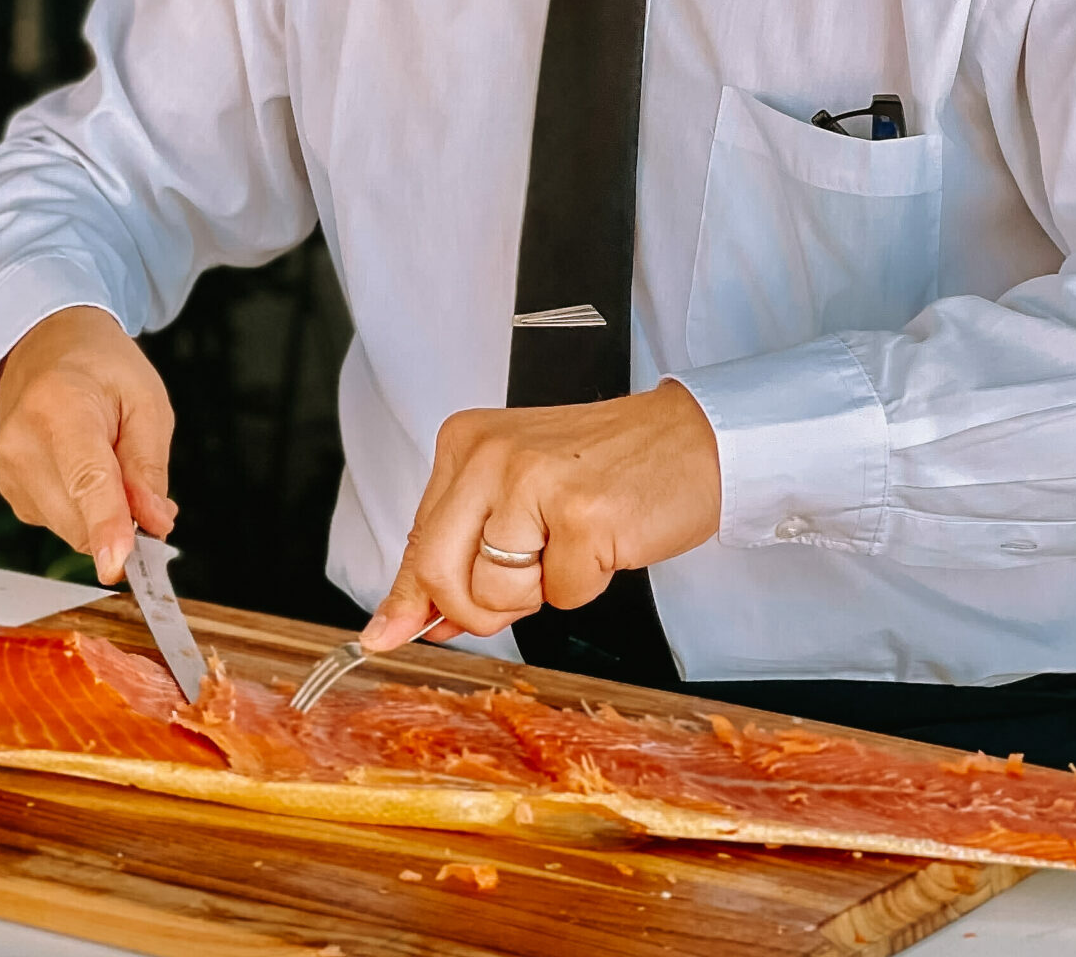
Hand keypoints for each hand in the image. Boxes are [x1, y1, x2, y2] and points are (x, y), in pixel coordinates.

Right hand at [0, 306, 177, 585]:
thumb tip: (154, 523)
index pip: (86, 478)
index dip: (106, 525)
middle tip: (142, 484)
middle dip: (122, 519)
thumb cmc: (100, 367)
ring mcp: (8, 469)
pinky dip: (82, 511)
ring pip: (70, 529)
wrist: (45, 346)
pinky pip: (57, 524)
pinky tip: (83, 470)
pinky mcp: (8, 490)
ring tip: (108, 460)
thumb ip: (149, 465)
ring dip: (101, 515)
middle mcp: (22, 441)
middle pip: (79, 517)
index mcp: (60, 406)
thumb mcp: (146, 399)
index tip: (118, 564)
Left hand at [361, 382, 720, 651]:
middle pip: (438, 571)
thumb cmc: (606, 469)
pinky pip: (561, 596)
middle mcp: (489, 455)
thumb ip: (463, 551)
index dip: (411, 599)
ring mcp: (533, 481)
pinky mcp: (581, 515)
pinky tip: (603, 540)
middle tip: (518, 591)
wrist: (692, 441)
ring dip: (539, 593)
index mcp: (465, 444)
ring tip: (571, 543)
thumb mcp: (517, 495)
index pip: (418, 539)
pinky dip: (585, 585)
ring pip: (495, 593)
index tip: (384, 635)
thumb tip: (409, 619)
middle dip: (472, 609)